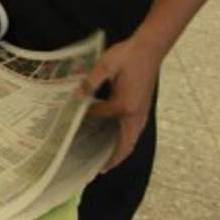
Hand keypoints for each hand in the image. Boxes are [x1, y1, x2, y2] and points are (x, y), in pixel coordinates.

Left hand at [80, 35, 164, 171]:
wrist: (150, 48)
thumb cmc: (128, 55)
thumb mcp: (106, 65)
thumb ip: (90, 82)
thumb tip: (76, 96)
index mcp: (125, 105)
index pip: (100, 117)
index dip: (85, 118)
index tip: (69, 125)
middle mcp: (136, 114)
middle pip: (125, 145)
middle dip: (112, 159)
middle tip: (96, 171)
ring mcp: (142, 113)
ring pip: (131, 140)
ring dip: (119, 152)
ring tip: (104, 163)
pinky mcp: (143, 109)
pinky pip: (133, 133)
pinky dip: (125, 142)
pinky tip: (114, 141)